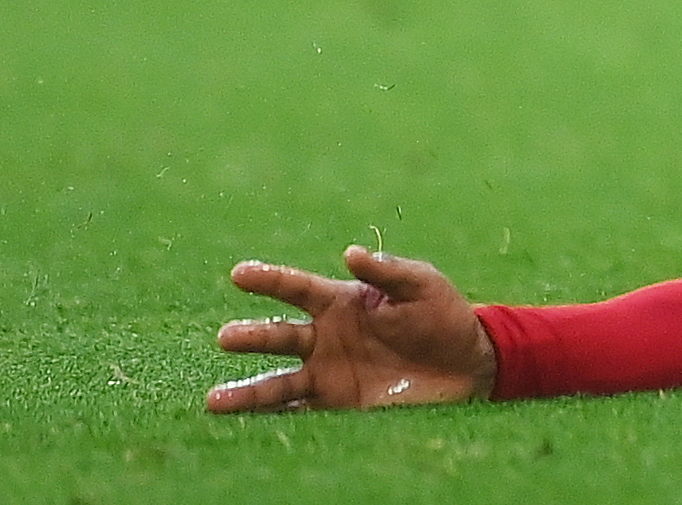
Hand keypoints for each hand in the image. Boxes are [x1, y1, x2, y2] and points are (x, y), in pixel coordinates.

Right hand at [206, 246, 496, 415]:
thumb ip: (387, 271)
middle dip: (252, 338)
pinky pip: (299, 414)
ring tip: (214, 401)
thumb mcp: (421, 285)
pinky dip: (274, 421)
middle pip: (280, 337)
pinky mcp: (339, 405)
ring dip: (247, 393)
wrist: (467, 364)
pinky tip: (246, 428)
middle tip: (225, 337)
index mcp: (342, 302)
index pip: (297, 288)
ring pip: (279, 383)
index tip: (238, 274)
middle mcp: (325, 338)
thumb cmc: (443, 316)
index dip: (269, 280)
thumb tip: (351, 253)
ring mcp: (328, 373)